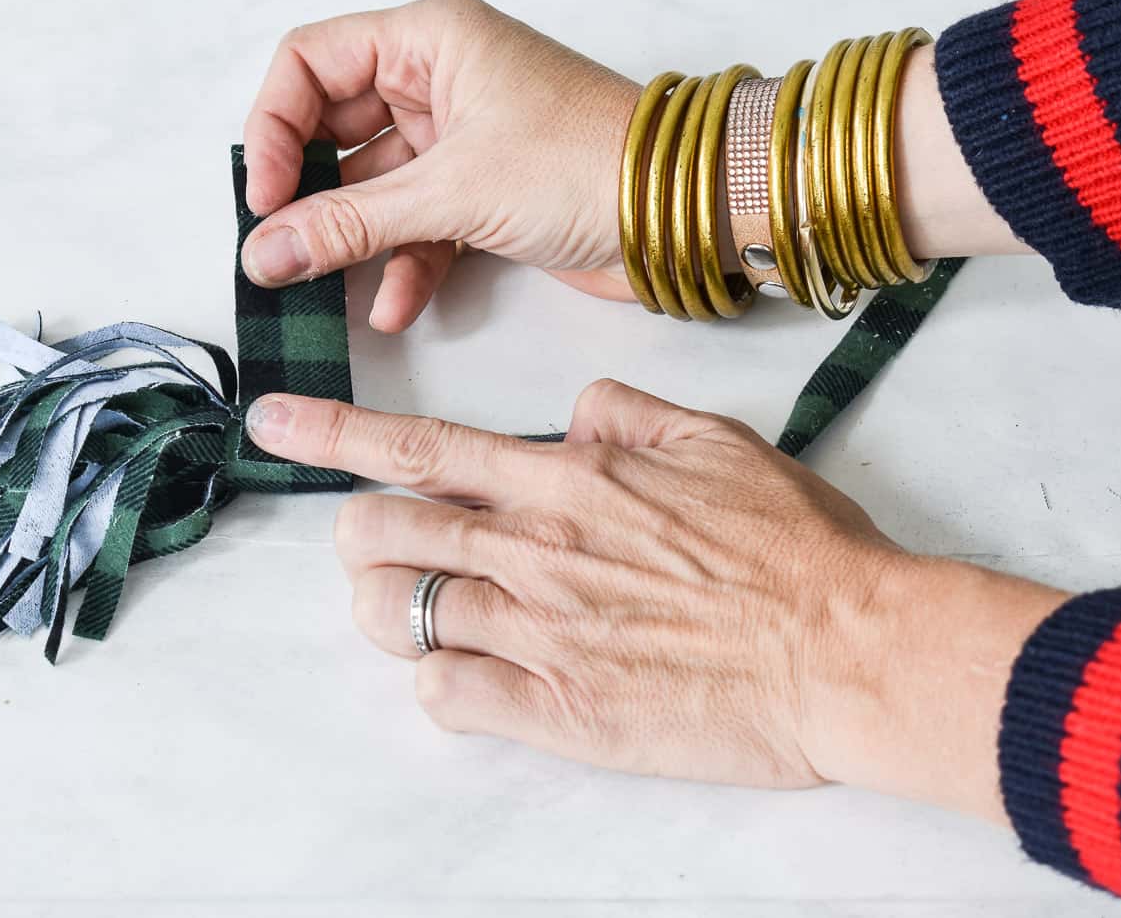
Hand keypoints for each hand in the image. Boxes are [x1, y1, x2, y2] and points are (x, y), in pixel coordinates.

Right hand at [240, 0, 638, 331]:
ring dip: (353, 242)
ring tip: (323, 292)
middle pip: (335, 130)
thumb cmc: (587, 163)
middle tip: (281, 251)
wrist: (681, 215)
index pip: (310, 62)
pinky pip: (418, 226)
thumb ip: (349, 224)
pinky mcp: (485, 194)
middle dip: (309, 196)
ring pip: (376, 188)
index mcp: (430, 40)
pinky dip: (403, 266)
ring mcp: (463, 140)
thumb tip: (266, 252)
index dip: (274, 127)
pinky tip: (393, 309)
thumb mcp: (452, 191)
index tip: (263, 199)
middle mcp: (441, 79)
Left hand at [244, 380, 1067, 810]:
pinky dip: (443, 683)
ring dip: (391, 607)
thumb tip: (575, 410)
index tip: (274, 422)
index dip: (331, 434)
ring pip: (396, 612)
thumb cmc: (794, 548)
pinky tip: (480, 675)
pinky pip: (445, 695)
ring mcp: (539, 632)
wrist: (846, 650)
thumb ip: (629, 413)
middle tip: (377, 543)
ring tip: (425, 607)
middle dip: (356, 534)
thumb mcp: (718, 442)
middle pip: (381, 532)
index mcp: (567, 479)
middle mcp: (535, 549)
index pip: (419, 447)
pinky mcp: (557, 710)